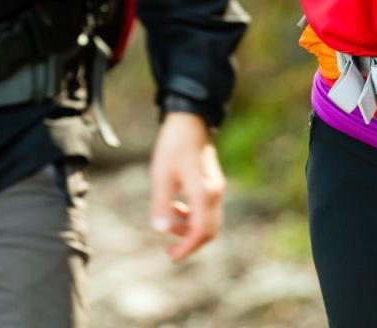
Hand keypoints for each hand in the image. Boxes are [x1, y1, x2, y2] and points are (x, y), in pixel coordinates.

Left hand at [148, 112, 224, 261]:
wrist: (189, 120)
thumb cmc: (173, 146)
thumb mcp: (161, 176)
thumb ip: (161, 205)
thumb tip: (160, 231)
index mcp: (204, 194)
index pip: (200, 232)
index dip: (186, 248)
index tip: (172, 256)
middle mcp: (215, 193)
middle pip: (209, 230)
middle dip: (190, 242)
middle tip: (170, 249)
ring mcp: (216, 187)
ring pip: (209, 220)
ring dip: (190, 228)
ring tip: (169, 225)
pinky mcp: (213, 182)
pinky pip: (208, 208)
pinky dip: (194, 216)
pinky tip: (177, 208)